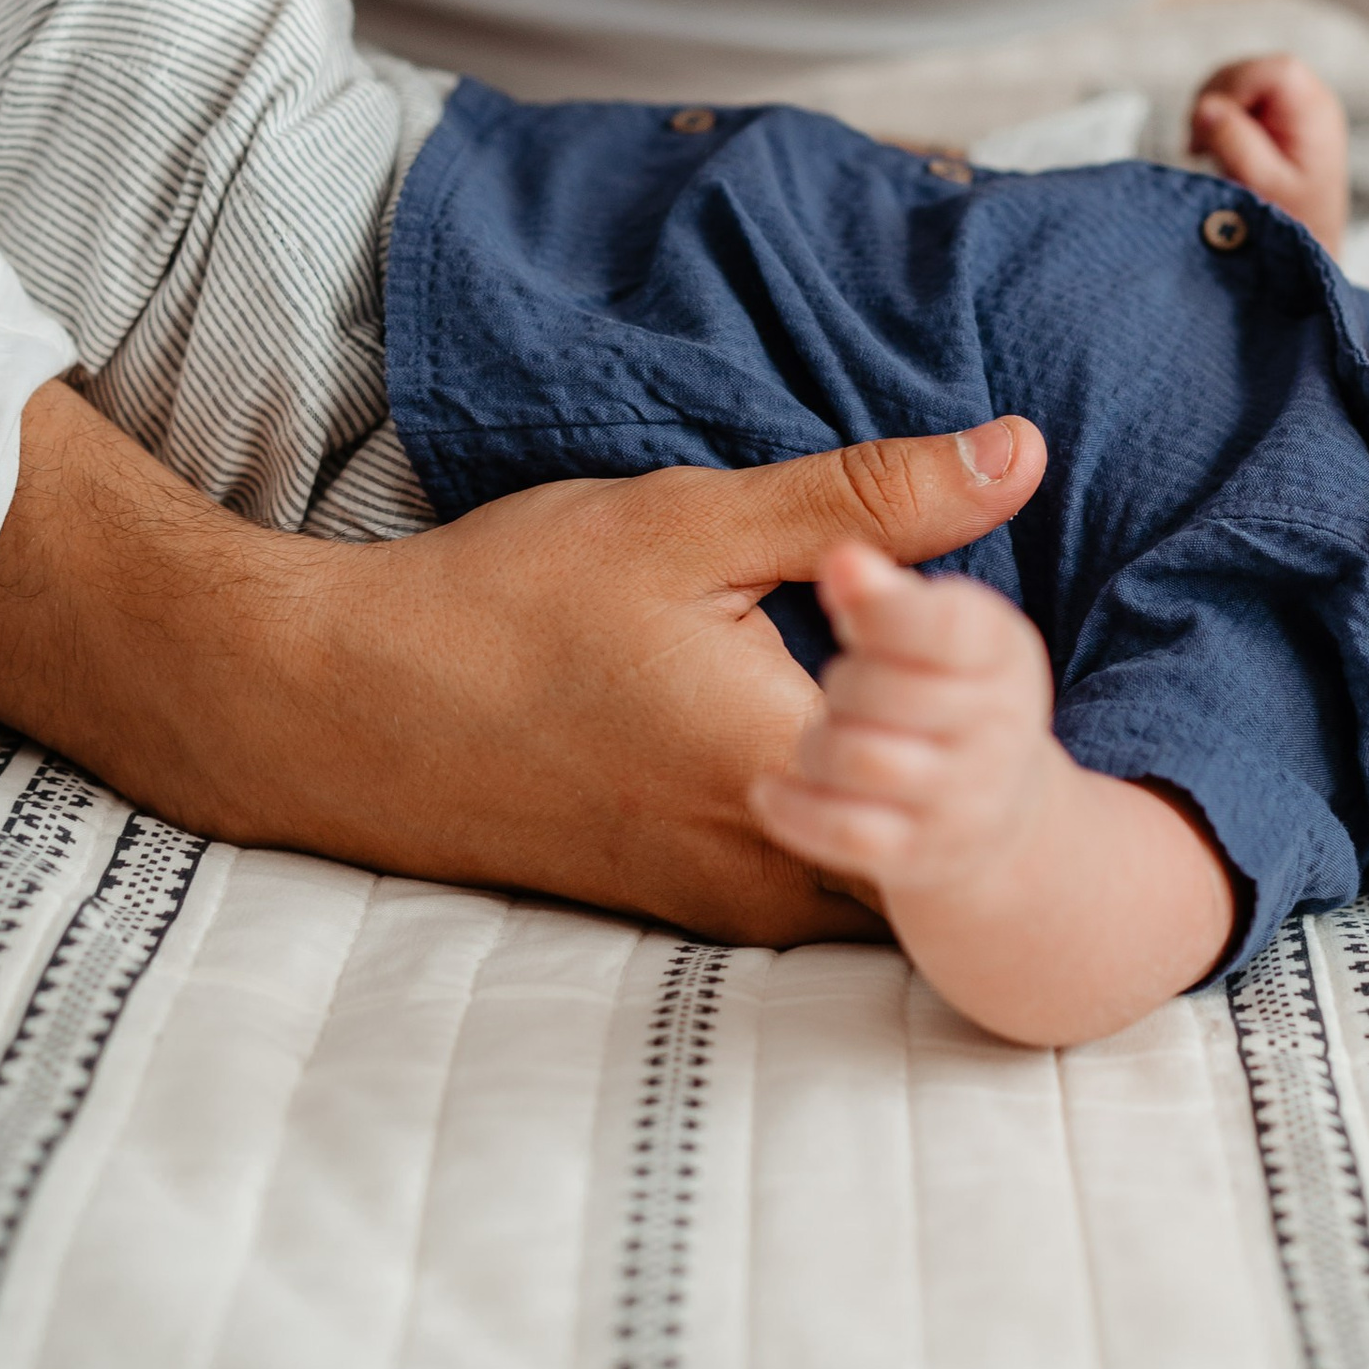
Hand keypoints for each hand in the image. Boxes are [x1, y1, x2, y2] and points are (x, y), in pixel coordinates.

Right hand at [0, 378, 1049, 945]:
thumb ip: (871, 502)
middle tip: (964, 683)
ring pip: (875, 872)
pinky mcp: (683, 916)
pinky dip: (838, 829)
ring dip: (903, 799)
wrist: (345, 709)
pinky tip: (808, 744)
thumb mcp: (695, 522)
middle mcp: (766, 866)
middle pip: (939, 840)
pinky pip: (807, 890)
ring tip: (892, 708)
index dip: (1010, 713)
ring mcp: (721, 907)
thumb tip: (1023, 452)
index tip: (995, 652)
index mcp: (786, 763)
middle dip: (970, 765)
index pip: (976, 773)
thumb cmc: (510, 603)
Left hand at [751, 545, 1239, 1045]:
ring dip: (819, 743)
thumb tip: (861, 535)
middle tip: (839, 674)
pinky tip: (767, 788)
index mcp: (999, 647)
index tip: (832, 570)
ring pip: (866, 760)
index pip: (950, 626)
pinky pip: (849, 833)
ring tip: (808, 731)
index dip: (884, 610)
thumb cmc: (922, 685)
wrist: (982, 819)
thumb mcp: (910, 613)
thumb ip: (878, 549)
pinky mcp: (921, 857)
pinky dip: (796, 807)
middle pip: (893, 691)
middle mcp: (1003, 724)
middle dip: (845, 679)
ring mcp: (967, 798)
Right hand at [1189, 51, 1350, 250]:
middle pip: (1252, 71)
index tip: (1210, 125)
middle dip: (1217, 100)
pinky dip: (1218, 120)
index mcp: (1315, 114)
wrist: (1309, 248)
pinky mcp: (1277, 118)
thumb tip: (1205, 106)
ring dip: (1213, 111)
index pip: (1275, 71)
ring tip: (1206, 152)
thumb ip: (1235, 143)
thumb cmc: (1294, 222)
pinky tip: (1214, 151)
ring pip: (1239, 82)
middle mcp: (1310, 102)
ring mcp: (1294, 108)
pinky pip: (1239, 100)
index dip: (1235, 88)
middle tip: (1199, 145)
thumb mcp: (1261, 186)